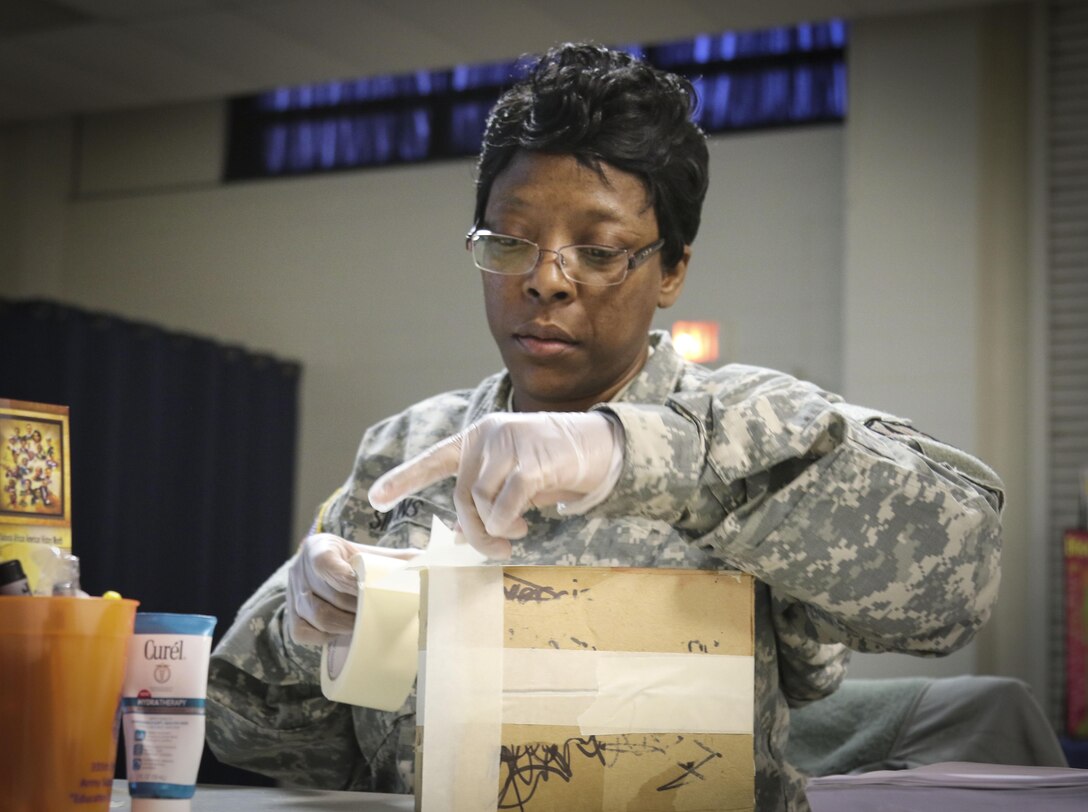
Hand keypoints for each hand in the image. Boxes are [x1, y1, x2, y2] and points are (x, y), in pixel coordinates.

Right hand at [285, 534, 417, 646]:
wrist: (330, 570)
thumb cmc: (358, 564)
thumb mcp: (374, 555)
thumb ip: (401, 560)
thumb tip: (436, 564)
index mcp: (319, 547)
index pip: (325, 563)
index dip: (348, 580)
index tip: (370, 591)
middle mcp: (298, 569)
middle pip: (323, 595)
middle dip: (353, 608)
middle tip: (377, 614)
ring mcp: (291, 594)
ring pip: (314, 616)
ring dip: (342, 625)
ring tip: (364, 627)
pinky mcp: (290, 617)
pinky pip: (301, 632)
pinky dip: (324, 637)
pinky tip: (343, 634)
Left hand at [368, 412, 622, 557]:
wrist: (598, 445)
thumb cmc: (551, 466)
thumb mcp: (512, 483)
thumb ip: (485, 499)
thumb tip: (459, 534)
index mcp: (478, 439)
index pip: (434, 459)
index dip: (404, 479)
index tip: (375, 498)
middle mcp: (487, 436)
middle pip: (461, 495)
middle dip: (474, 531)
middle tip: (497, 549)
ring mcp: (508, 444)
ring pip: (481, 502)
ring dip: (495, 529)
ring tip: (516, 532)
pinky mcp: (531, 460)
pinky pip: (506, 503)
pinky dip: (509, 521)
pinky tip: (523, 525)